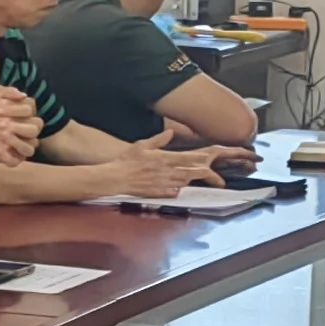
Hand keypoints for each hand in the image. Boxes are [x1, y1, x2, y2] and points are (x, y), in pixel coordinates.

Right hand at [0, 85, 44, 168]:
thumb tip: (21, 94)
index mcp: (5, 107)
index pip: (30, 108)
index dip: (28, 114)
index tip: (20, 120)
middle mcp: (9, 121)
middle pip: (35, 126)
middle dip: (31, 131)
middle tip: (22, 135)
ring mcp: (6, 138)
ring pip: (30, 146)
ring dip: (26, 148)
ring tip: (17, 149)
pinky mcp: (1, 152)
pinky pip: (17, 159)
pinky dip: (15, 160)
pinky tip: (8, 157)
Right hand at [101, 141, 221, 196]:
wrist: (115, 178)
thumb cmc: (126, 161)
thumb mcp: (141, 145)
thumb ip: (158, 140)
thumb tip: (169, 132)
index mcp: (161, 158)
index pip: (184, 158)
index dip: (197, 159)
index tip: (207, 158)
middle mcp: (164, 171)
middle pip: (187, 171)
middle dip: (200, 172)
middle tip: (210, 172)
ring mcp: (161, 183)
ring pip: (182, 182)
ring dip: (191, 180)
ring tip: (200, 179)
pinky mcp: (157, 193)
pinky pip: (172, 192)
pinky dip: (178, 190)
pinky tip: (182, 188)